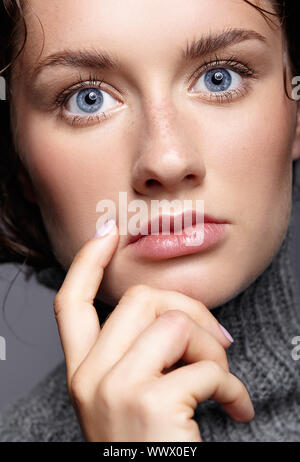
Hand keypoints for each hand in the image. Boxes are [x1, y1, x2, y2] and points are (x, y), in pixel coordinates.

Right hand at [53, 221, 253, 441]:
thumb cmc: (146, 447)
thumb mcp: (125, 400)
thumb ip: (136, 355)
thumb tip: (175, 315)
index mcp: (82, 372)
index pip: (70, 303)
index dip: (87, 263)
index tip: (108, 235)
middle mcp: (90, 377)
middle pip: (140, 300)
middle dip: (188, 310)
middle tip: (215, 339)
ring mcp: (116, 390)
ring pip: (174, 325)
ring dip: (211, 350)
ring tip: (221, 381)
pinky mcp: (151, 406)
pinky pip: (207, 368)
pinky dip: (233, 387)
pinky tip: (234, 409)